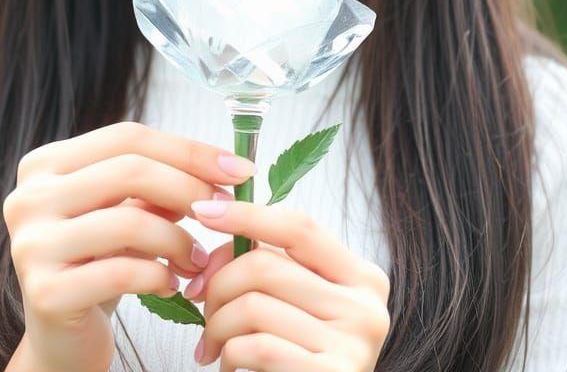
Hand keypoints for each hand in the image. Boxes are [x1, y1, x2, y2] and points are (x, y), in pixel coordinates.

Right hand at [1, 121, 253, 371]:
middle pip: (130, 170)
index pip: (128, 137)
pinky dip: (160, 276)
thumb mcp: (126, 213)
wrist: (62, 339)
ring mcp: (31, 244)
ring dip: (180, 239)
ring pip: (130, 221)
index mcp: (45, 164)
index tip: (236, 167)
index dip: (188, 149)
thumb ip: (158, 185)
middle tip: (227, 209)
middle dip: (191, 188)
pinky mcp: (44, 292)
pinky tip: (172, 285)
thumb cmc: (98, 264)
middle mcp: (28, 197)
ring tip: (199, 258)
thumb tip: (220, 167)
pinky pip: (123, 272)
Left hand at [184, 198, 390, 371]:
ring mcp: (354, 344)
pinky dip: (229, 355)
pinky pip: (257, 347)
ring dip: (217, 325)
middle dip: (219, 283)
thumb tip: (213, 242)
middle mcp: (366, 306)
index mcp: (362, 277)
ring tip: (212, 344)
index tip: (203, 210)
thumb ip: (273, 267)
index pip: (299, 226)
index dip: (247, 215)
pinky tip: (228, 367)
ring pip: (253, 306)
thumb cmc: (303, 360)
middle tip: (200, 304)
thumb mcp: (301, 305)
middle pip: (266, 265)